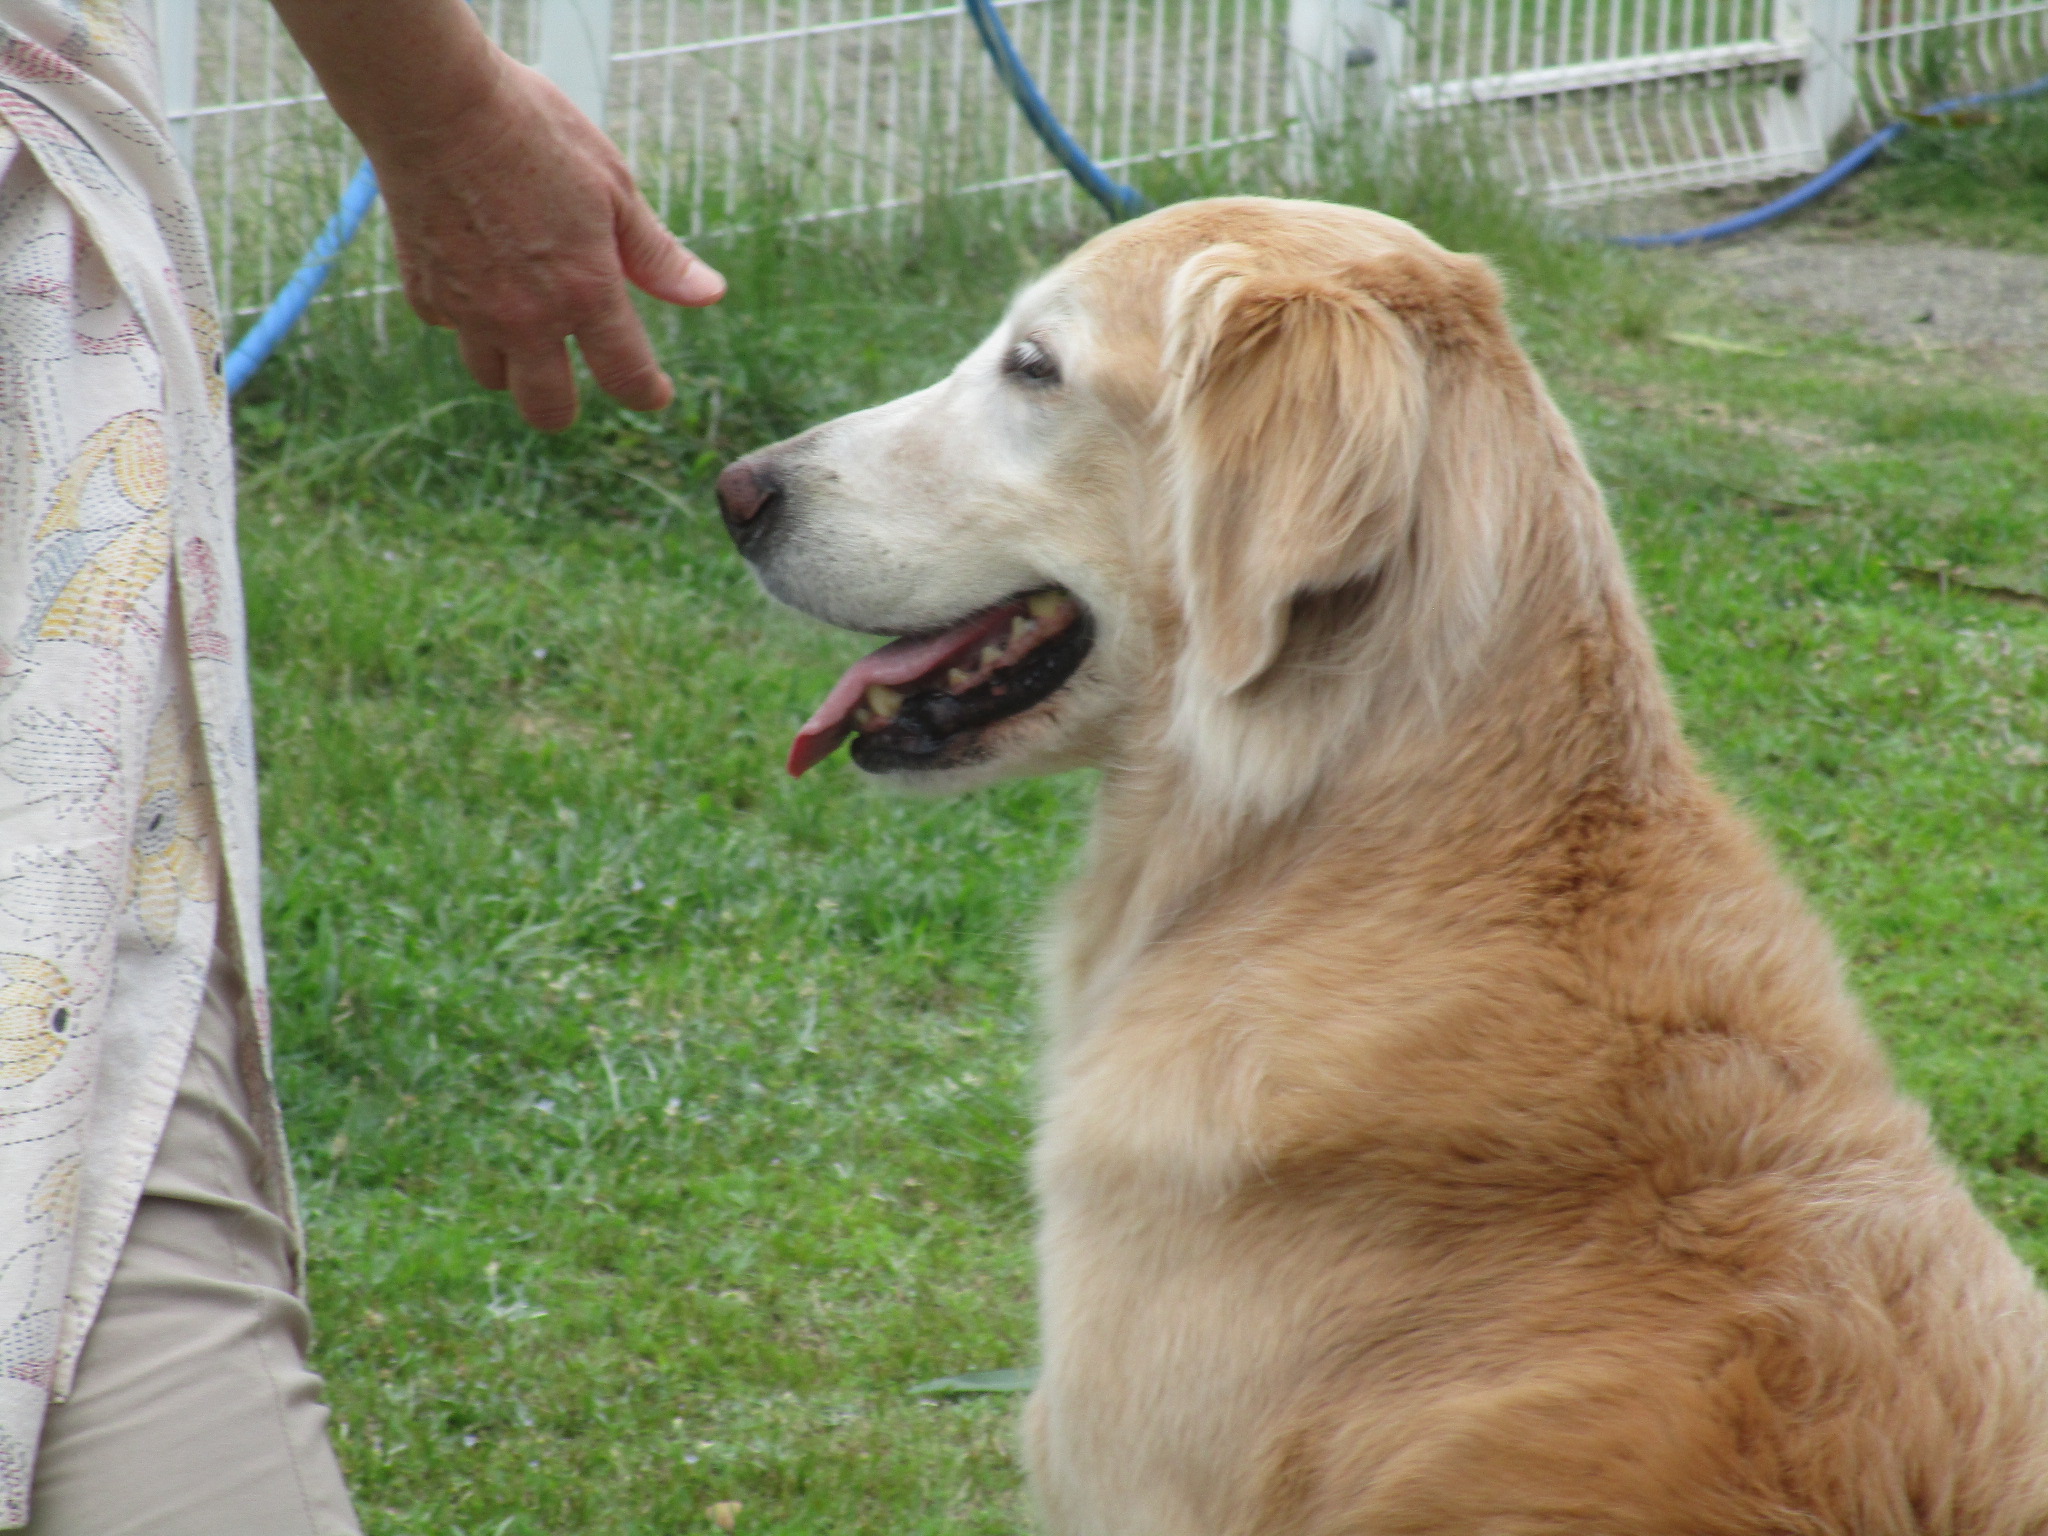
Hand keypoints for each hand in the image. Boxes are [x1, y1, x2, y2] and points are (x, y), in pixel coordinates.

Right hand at [371, 58, 722, 430]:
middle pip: (548, 410)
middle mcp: (527, 316)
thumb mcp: (614, 186)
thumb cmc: (533, 131)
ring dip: (512, 363)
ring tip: (523, 325)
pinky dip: (466, 315)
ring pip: (492, 376)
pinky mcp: (425, 291)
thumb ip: (656, 254)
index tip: (654, 393)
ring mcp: (470, 309)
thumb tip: (708, 294)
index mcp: (585, 291)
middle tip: (574, 379)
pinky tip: (476, 279)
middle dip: (566, 406)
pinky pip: (451, 328)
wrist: (433, 101)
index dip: (647, 393)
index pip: (626, 376)